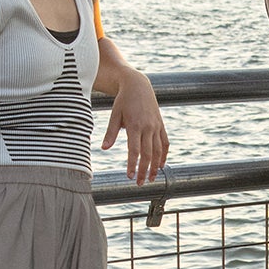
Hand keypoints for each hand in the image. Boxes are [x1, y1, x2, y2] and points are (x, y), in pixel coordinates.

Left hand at [102, 67, 168, 183]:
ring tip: (150, 178)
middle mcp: (148, 127)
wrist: (138, 85)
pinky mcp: (161, 125)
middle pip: (148, 154)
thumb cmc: (123, 100)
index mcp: (135, 125)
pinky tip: (160, 165)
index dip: (133, 164)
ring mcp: (156, 126)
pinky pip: (165, 143)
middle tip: (139, 183)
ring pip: (158, 151)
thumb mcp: (114, 114)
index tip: (129, 176)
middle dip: (143, 170)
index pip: (135, 150)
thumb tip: (104, 148)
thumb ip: (111, 132)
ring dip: (155, 166)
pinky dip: (164, 155)